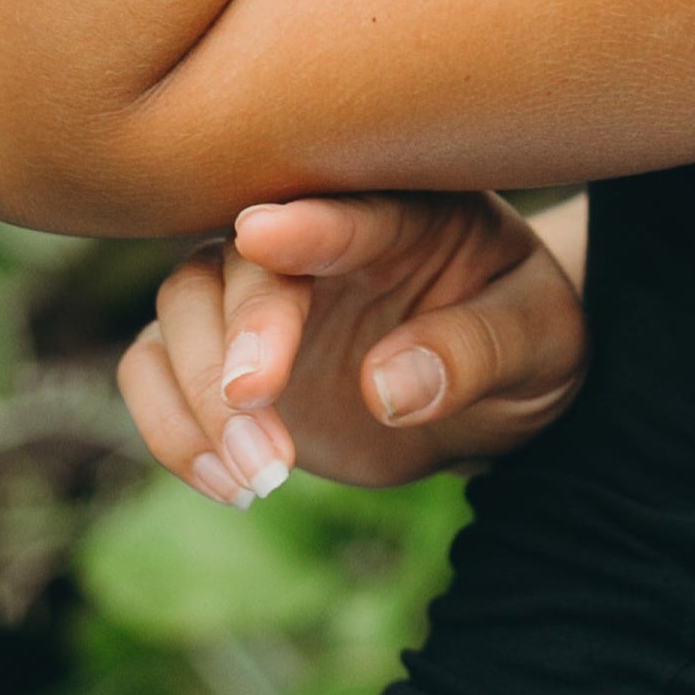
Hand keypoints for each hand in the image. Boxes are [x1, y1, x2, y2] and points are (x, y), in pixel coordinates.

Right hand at [117, 191, 588, 496]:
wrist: (491, 388)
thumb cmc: (524, 339)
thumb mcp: (542, 342)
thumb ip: (477, 352)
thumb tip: (390, 389)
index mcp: (410, 212)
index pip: (356, 209)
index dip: (312, 223)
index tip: (264, 234)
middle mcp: (318, 237)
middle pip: (244, 259)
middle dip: (241, 328)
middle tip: (256, 400)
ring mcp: (260, 294)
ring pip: (181, 306)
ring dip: (199, 395)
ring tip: (263, 474)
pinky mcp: (219, 355)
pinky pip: (151, 369)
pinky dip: (170, 428)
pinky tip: (231, 484)